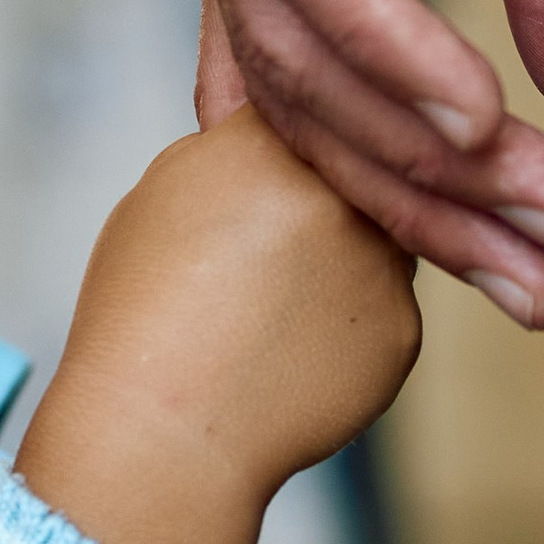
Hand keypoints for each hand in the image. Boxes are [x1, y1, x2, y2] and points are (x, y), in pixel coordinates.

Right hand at [15, 107, 418, 543]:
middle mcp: (340, 188)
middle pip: (351, 177)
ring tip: (266, 316)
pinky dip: (346, 333)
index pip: (305, 113)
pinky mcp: (402, 329)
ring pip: (377, 244)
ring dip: (340, 266)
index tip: (252, 193)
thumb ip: (234, 150)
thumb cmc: (142, 310)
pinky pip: (384, 313)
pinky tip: (287, 359)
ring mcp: (381, 260)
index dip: (277, 155)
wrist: (162, 430)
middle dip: (316, 210)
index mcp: (271, 140)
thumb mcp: (167, 193)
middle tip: (259, 260)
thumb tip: (286, 138)